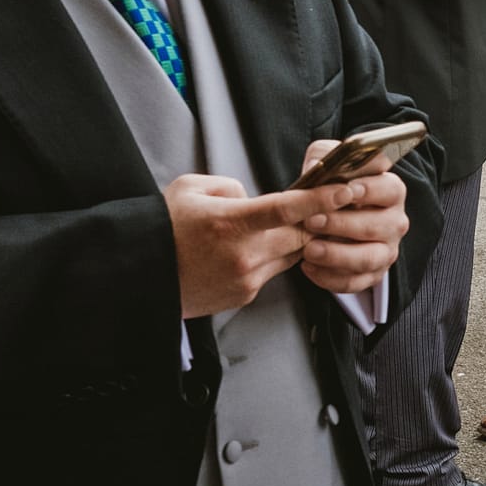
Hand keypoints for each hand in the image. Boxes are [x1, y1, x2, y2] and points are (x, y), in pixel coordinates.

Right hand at [164, 173, 359, 317]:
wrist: (139, 274)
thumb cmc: (163, 227)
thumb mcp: (192, 189)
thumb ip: (231, 188)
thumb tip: (254, 200)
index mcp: (231, 222)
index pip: (288, 209)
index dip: (321, 199)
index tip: (346, 190)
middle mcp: (243, 255)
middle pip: (299, 236)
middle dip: (308, 223)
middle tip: (308, 209)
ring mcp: (245, 280)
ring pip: (289, 256)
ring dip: (287, 243)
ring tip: (264, 231)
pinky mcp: (243, 296)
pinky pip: (270, 274)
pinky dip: (267, 261)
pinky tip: (243, 253)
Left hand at [298, 147, 410, 293]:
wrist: (327, 217)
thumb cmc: (331, 187)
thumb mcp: (327, 161)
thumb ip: (323, 158)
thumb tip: (316, 168)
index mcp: (390, 192)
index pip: (391, 190)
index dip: (370, 190)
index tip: (346, 190)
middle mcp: (394, 222)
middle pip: (379, 226)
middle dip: (343, 224)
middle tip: (313, 221)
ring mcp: (385, 251)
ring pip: (369, 258)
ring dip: (338, 254)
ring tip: (309, 249)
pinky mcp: (372, 275)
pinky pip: (355, 282)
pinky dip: (330, 278)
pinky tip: (308, 267)